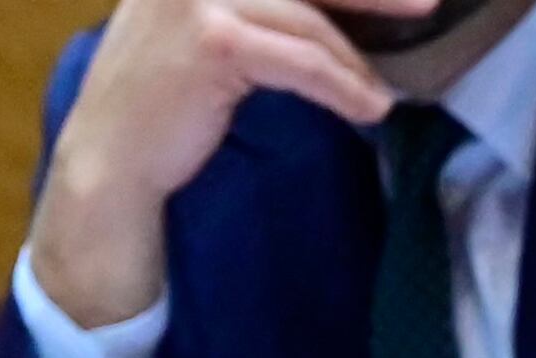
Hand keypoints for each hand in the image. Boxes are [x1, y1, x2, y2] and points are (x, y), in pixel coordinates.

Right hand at [24, 0, 389, 332]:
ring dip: (356, 61)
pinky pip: (301, 61)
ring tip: (385, 91)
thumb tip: (330, 12)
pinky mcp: (214, 39)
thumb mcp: (207, 29)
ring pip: (309, 22)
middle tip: (425, 4)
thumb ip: (258, 5)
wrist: (109, 163)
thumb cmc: (160, 104)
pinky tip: (370, 107)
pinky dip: (342, 86)